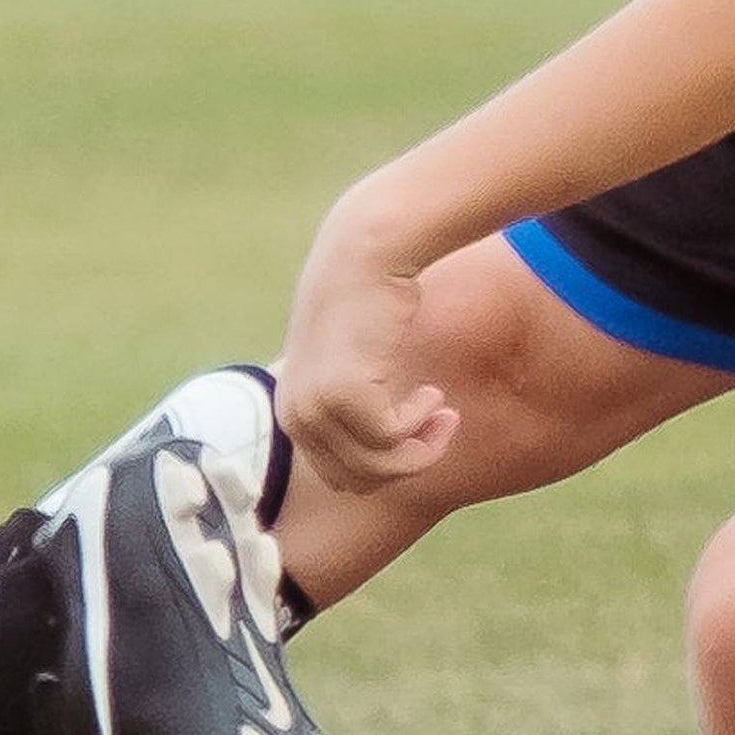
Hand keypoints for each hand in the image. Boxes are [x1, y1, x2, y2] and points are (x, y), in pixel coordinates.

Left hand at [273, 186, 458, 495]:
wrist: (365, 255)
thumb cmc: (364, 305)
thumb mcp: (346, 363)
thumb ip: (348, 406)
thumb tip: (374, 463)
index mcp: (292, 413)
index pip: (341, 476)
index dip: (388, 464)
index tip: (419, 433)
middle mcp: (295, 415)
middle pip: (359, 480)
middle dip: (408, 463)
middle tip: (442, 422)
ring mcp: (316, 407)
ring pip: (379, 466)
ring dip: (422, 447)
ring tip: (442, 408)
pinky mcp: (344, 395)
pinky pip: (393, 439)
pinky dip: (421, 424)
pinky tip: (432, 392)